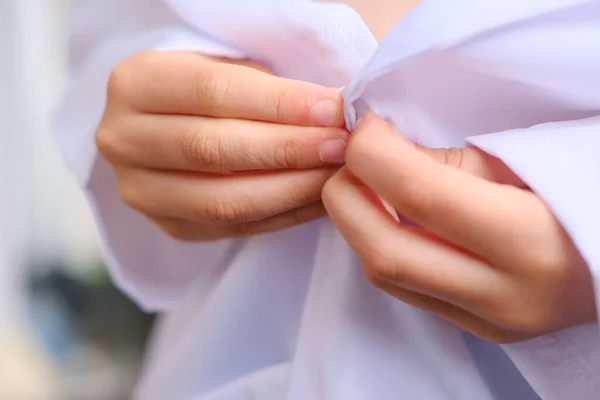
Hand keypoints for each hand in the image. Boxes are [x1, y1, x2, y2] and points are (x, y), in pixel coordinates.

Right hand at [97, 51, 348, 239]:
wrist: (172, 125)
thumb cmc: (212, 87)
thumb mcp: (228, 64)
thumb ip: (268, 84)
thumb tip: (332, 111)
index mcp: (135, 83)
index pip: (214, 92)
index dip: (279, 103)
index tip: (333, 110)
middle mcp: (123, 140)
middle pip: (213, 150)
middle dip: (288, 149)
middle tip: (341, 146)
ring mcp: (140, 191)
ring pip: (221, 201)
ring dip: (289, 189)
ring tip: (335, 174)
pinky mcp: (168, 226)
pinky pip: (231, 229)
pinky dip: (281, 216)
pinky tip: (317, 199)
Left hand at [322, 113, 595, 342]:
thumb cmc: (588, 190)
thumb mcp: (530, 160)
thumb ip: (448, 163)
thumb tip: (378, 155)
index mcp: (530, 240)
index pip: (417, 193)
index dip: (371, 153)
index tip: (366, 127)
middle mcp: (505, 295)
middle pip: (383, 249)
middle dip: (345, 195)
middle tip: (353, 157)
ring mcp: (490, 321)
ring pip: (385, 274)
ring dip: (359, 224)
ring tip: (370, 184)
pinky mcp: (481, 330)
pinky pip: (407, 289)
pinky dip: (384, 248)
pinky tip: (393, 218)